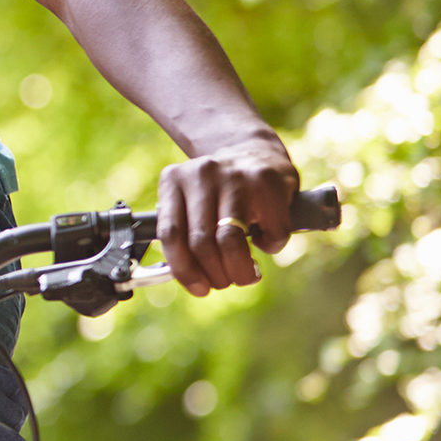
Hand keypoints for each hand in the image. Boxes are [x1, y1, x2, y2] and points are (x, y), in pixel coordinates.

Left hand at [154, 135, 298, 295]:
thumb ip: (185, 234)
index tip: (199, 288)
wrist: (257, 153)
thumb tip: (194, 280)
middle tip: (224, 282)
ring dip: (239, 270)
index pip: (170, 234)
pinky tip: (266, 240)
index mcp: (174, 181)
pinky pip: (270, 233)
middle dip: (215, 274)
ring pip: (230, 241)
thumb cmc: (220, 191)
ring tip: (245, 276)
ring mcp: (234, 176)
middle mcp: (201, 174)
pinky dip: (270, 247)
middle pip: (201, 242)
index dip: (184, 270)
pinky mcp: (267, 182)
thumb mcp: (191, 203)